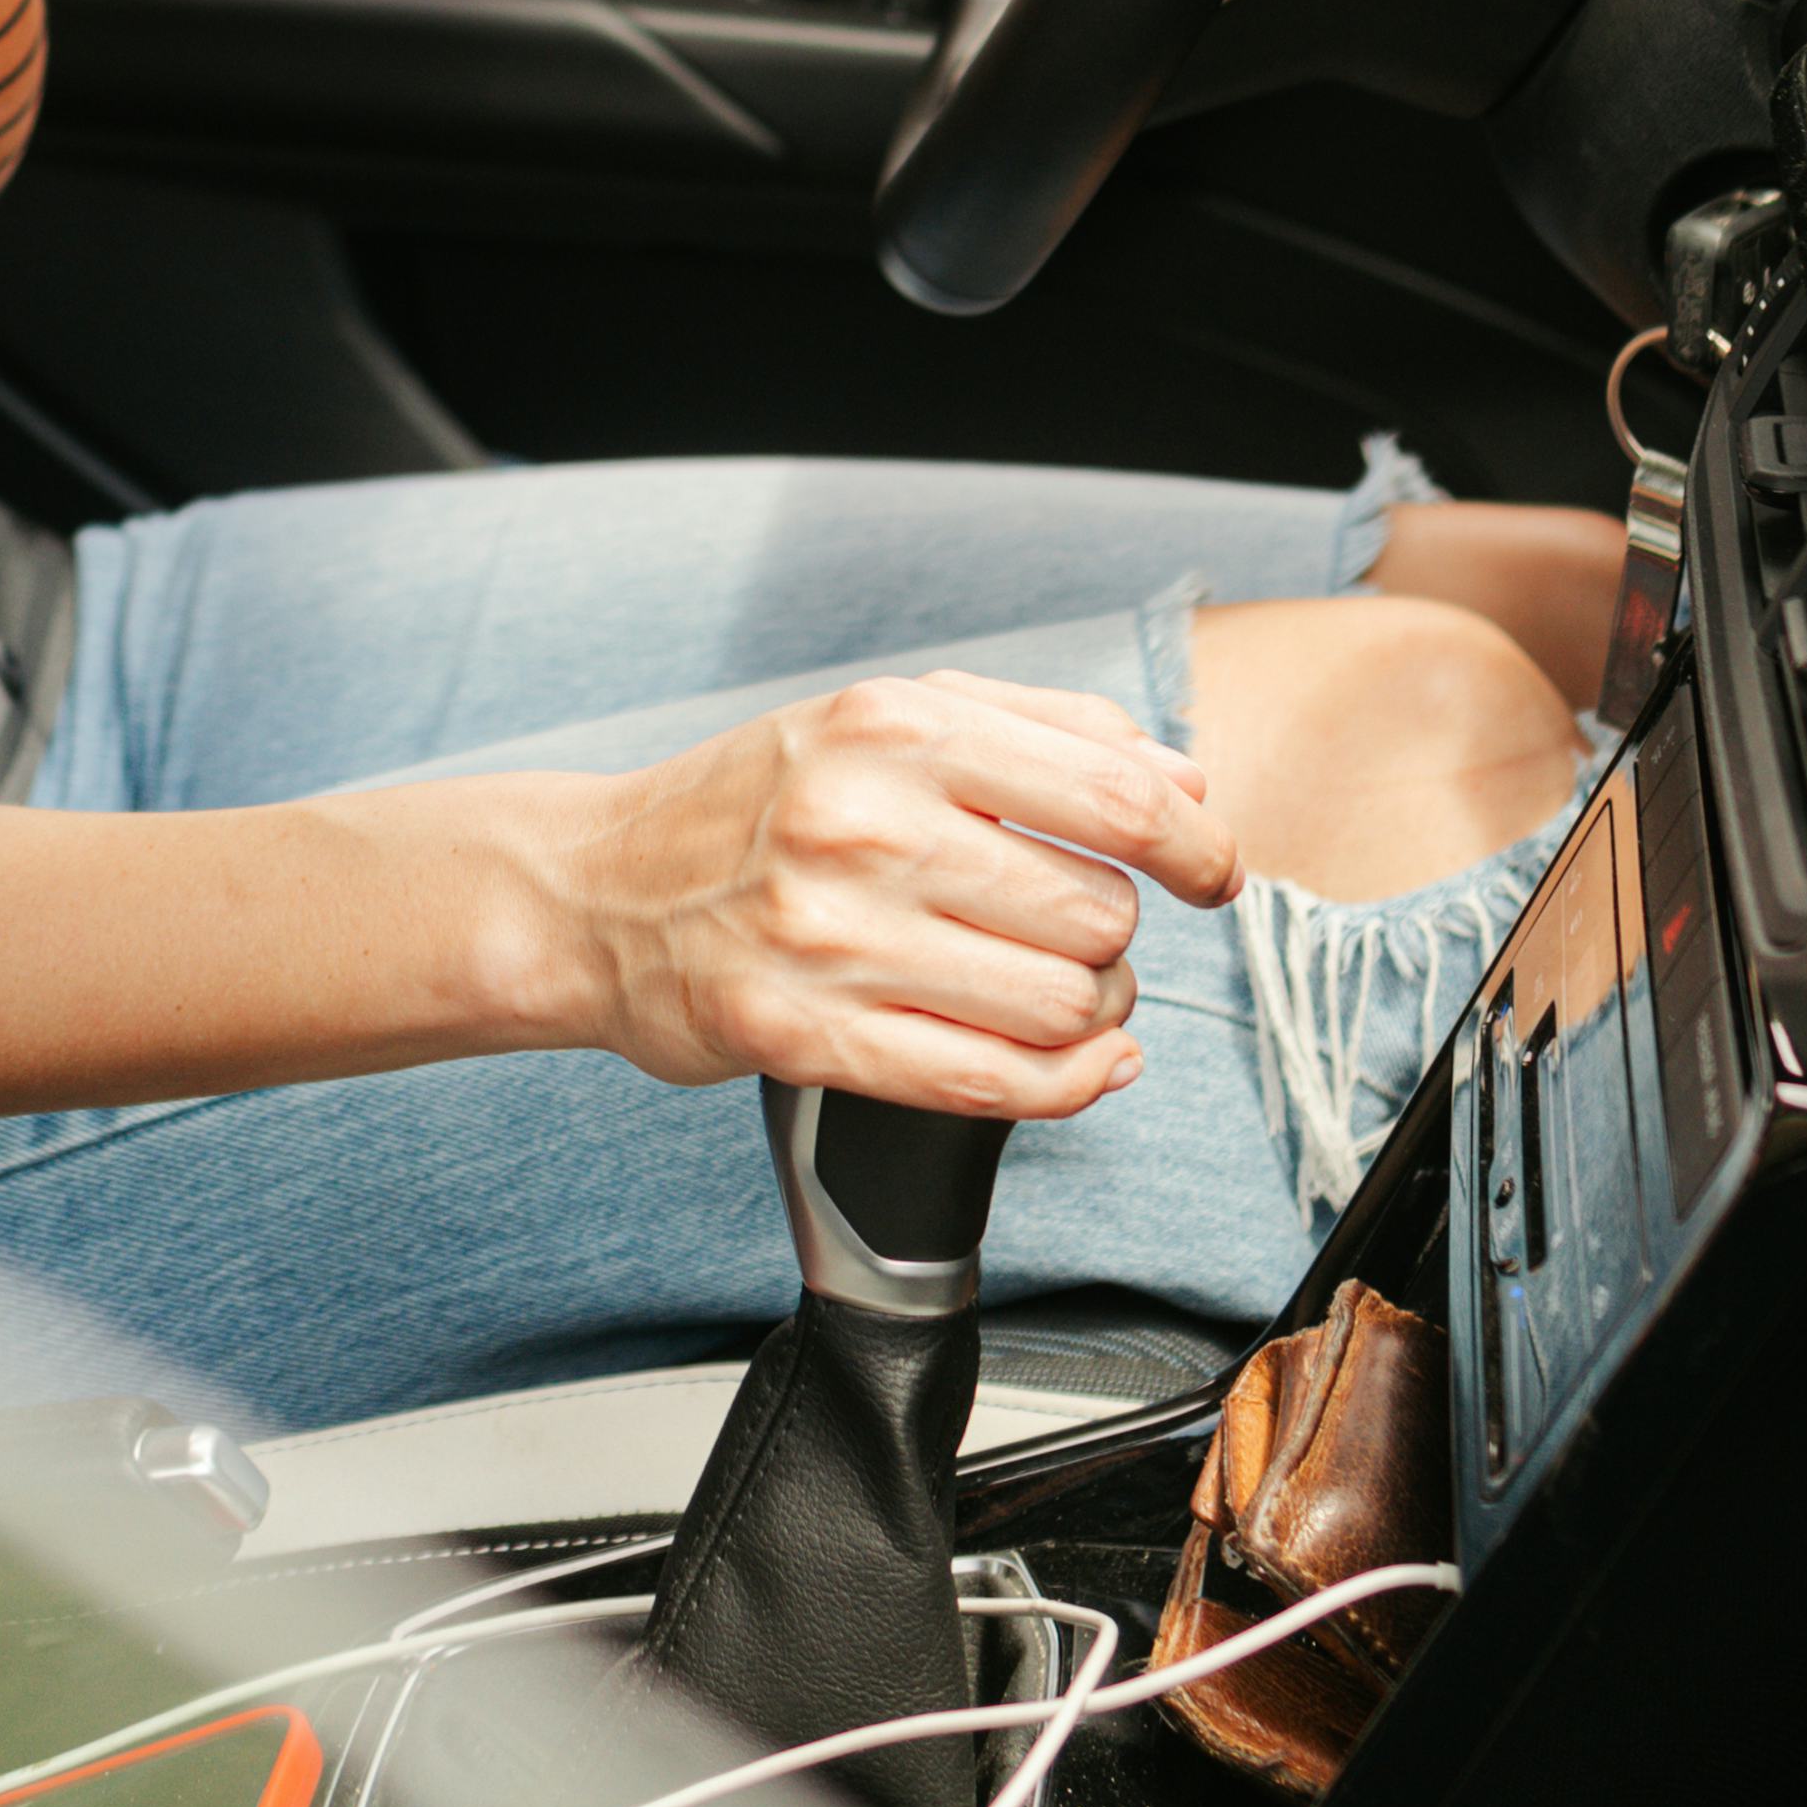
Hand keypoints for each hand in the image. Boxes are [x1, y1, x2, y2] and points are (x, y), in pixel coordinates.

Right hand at [527, 671, 1237, 1115]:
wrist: (592, 888)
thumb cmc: (758, 802)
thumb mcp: (888, 719)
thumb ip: (1043, 731)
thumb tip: (1186, 783)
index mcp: (895, 722)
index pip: (1114, 796)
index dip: (1198, 848)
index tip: (1214, 875)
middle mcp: (861, 819)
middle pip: (1096, 911)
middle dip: (1117, 938)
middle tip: (1082, 938)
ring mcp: (826, 931)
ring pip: (1058, 1003)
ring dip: (1091, 1013)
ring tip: (1058, 993)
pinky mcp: (798, 1031)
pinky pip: (987, 1083)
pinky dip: (1067, 1087)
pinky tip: (1082, 1067)